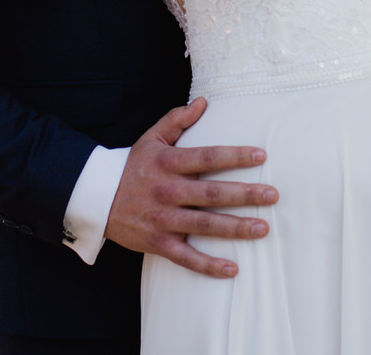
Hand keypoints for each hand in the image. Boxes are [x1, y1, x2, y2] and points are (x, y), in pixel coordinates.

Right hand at [105, 98, 277, 277]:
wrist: (98, 198)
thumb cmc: (132, 165)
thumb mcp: (151, 138)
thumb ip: (177, 120)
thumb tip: (203, 102)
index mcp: (168, 162)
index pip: (207, 157)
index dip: (235, 156)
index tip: (261, 155)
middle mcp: (167, 190)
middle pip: (212, 193)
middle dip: (244, 194)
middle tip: (273, 195)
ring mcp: (163, 219)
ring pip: (204, 225)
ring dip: (235, 228)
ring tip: (263, 228)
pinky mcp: (157, 243)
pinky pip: (186, 257)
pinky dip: (208, 265)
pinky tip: (233, 268)